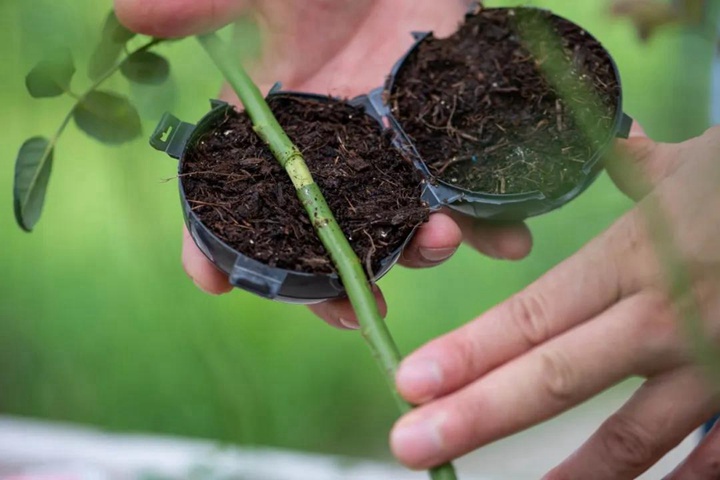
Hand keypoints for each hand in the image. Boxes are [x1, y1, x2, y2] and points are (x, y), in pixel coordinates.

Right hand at [115, 0, 532, 327]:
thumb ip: (207, 3)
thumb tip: (131, 14)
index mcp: (275, 130)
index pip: (231, 200)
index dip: (214, 243)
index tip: (213, 281)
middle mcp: (329, 158)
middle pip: (321, 241)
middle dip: (333, 285)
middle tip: (348, 312)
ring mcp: (390, 157)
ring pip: (397, 227)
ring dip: (418, 250)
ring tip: (438, 240)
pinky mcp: (444, 145)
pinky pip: (465, 196)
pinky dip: (488, 222)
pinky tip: (507, 237)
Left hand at [390, 123, 719, 478]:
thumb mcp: (692, 165)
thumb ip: (634, 167)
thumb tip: (607, 145)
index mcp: (636, 259)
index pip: (532, 315)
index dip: (467, 352)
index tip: (410, 383)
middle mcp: (668, 317)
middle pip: (556, 377)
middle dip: (478, 415)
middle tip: (411, 446)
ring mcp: (719, 365)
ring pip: (631, 439)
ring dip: (565, 477)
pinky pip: (714, 459)